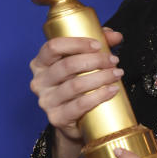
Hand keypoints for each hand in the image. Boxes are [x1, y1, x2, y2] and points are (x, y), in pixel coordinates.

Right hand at [29, 27, 123, 155]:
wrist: (74, 121)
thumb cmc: (77, 85)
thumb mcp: (84, 62)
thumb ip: (98, 45)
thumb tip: (115, 36)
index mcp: (40, 63)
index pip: (53, 46)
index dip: (77, 43)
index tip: (99, 45)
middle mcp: (39, 81)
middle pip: (67, 65)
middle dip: (95, 60)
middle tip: (113, 60)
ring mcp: (46, 101)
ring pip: (76, 85)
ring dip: (101, 77)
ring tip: (117, 73)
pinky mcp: (57, 117)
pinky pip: (80, 105)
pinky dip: (99, 96)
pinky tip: (112, 90)